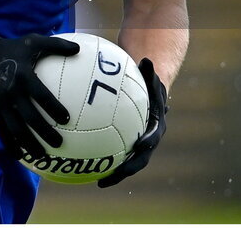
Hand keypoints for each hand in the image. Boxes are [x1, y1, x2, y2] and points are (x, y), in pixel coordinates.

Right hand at [0, 27, 79, 158]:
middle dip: (44, 133)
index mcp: (23, 76)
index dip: (53, 108)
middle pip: (29, 117)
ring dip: (29, 144)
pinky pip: (3, 130)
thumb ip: (56, 45)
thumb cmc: (13, 48)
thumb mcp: (33, 41)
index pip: (40, 95)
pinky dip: (11, 144)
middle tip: (59, 143)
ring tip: (42, 156)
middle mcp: (11, 92)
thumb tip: (79, 48)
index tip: (66, 119)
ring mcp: (1, 103)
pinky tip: (21, 156)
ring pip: (15, 129)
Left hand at [98, 58, 167, 187]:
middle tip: (110, 178)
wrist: (151, 93)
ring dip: (114, 173)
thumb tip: (147, 60)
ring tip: (97, 181)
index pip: (152, 139)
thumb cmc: (148, 81)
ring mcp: (138, 145)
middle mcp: (148, 140)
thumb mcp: (150, 75)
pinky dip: (103, 160)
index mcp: (156, 127)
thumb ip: (149, 71)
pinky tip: (84, 164)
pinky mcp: (127, 145)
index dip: (145, 147)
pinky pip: (115, 154)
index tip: (136, 150)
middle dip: (126, 171)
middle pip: (139, 160)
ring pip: (127, 162)